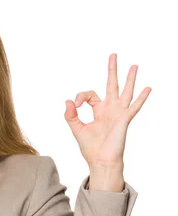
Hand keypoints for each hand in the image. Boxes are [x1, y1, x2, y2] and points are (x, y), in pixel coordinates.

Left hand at [64, 53, 151, 169]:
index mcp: (98, 111)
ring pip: (125, 92)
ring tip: (134, 65)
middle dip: (112, 70)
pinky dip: (141, 98)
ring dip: (129, 79)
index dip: (80, 97)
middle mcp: (110, 109)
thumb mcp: (77, 129)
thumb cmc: (90, 148)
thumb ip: (71, 116)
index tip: (75, 105)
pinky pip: (134, 107)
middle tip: (113, 55)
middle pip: (111, 85)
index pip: (90, 95)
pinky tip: (147, 88)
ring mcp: (118, 113)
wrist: (100, 161)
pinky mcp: (124, 119)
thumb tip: (68, 101)